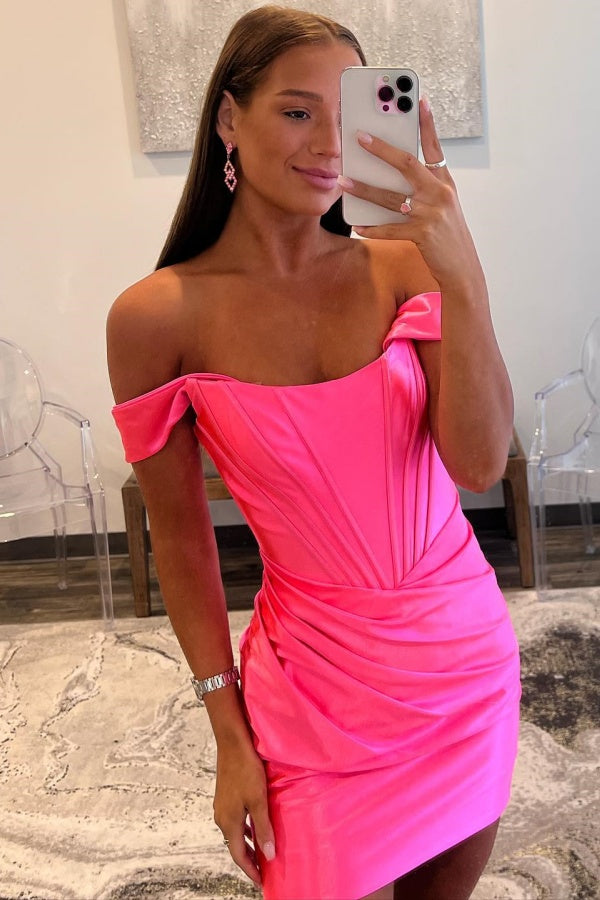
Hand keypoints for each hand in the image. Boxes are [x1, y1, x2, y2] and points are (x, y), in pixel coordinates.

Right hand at [213, 736, 275, 886]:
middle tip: (263, 871)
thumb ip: (263, 828)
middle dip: (249, 860)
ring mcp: (221, 807)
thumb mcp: (259, 800)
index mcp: (228, 822)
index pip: (239, 855)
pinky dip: (244, 830)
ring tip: (261, 853)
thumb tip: (268, 855)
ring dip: (247, 845)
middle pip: (235, 846)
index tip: (261, 882)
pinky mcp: (224, 797)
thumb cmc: (246, 770)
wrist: (232, 743)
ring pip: (234, 833)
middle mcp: (221, 817)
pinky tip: (254, 827)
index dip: (250, 870)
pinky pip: (234, 821)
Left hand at [337, 98, 483, 291]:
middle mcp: (439, 194)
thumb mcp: (443, 206)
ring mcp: (431, 214)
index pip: (434, 147)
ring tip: (343, 180)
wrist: (462, 268)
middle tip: (359, 137)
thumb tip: (392, 175)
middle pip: (407, 164)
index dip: (427, 124)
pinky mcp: (422, 234)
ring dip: (364, 189)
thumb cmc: (448, 236)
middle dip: (382, 149)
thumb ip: (423, 188)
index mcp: (445, 183)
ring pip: (391, 197)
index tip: (418, 99)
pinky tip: (357, 226)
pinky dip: (372, 228)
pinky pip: (390, 229)